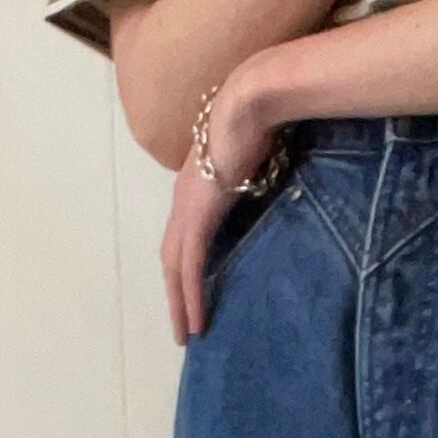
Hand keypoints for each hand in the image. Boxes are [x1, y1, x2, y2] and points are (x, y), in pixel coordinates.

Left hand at [160, 72, 281, 343]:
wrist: (249, 104)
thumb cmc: (259, 122)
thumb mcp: (256, 160)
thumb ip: (252, 178)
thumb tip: (266, 189)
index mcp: (194, 186)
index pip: (184, 236)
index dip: (185, 266)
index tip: (192, 291)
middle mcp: (183, 199)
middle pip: (171, 258)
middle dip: (174, 294)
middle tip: (182, 326)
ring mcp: (186, 208)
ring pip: (174, 269)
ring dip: (178, 303)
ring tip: (186, 334)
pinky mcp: (197, 217)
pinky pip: (189, 267)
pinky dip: (190, 296)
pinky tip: (196, 321)